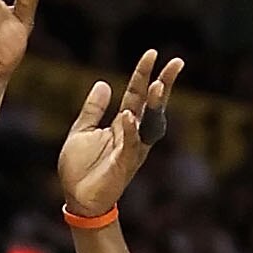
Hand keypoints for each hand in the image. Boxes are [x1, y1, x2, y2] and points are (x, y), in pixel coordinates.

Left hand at [58, 49, 183, 216]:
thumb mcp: (82, 130)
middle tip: (176, 63)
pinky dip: (130, 131)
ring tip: (158, 84)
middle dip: (163, 84)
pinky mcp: (123, 166)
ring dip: (154, 105)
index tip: (152, 53)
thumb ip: (93, 109)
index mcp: (123, 125)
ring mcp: (130, 150)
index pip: (136, 95)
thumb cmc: (80, 168)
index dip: (143, 74)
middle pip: (151, 105)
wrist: (77, 199)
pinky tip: (128, 115)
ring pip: (147, 124)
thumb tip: (104, 83)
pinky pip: (129, 146)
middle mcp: (132, 135)